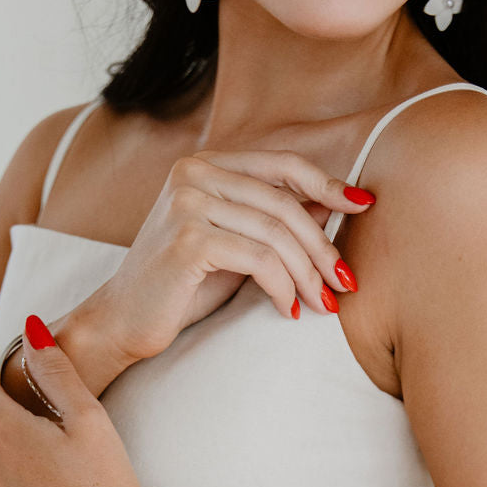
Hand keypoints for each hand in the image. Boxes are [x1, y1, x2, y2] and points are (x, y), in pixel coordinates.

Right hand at [91, 147, 375, 363]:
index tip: (364, 207)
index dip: (327, 183)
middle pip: (284, 203)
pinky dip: (282, 287)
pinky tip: (289, 310)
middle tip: (346, 283)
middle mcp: (193, 174)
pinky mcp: (188, 240)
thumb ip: (274, 220)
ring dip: (308, 274)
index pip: (281, 164)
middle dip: (323, 246)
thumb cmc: (181, 288)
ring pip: (276, 233)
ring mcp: (188, 203)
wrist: (122, 322)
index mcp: (204, 165)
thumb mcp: (237, 245)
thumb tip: (336, 201)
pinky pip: (259, 259)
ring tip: (324, 305)